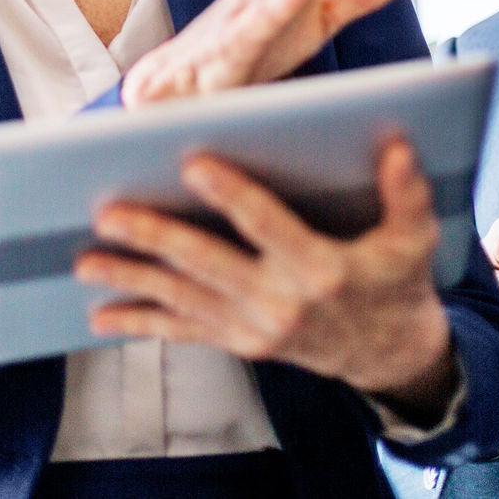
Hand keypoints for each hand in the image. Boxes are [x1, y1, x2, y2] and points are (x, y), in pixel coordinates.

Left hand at [77, 137, 458, 420]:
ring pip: (183, 299)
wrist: (389, 355)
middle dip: (154, 237)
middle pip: (206, 264)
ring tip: (84, 259)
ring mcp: (255, 329)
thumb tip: (398, 145)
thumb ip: (405, 193)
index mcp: (321, 269)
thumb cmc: (398, 281)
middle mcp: (281, 304)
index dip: (230, 195)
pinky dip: (141, 323)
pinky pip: (184, 333)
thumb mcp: (415, 238)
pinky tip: (101, 315)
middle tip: (108, 213)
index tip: (190, 163)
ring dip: (131, 279)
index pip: (267, 225)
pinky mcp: (240, 344)